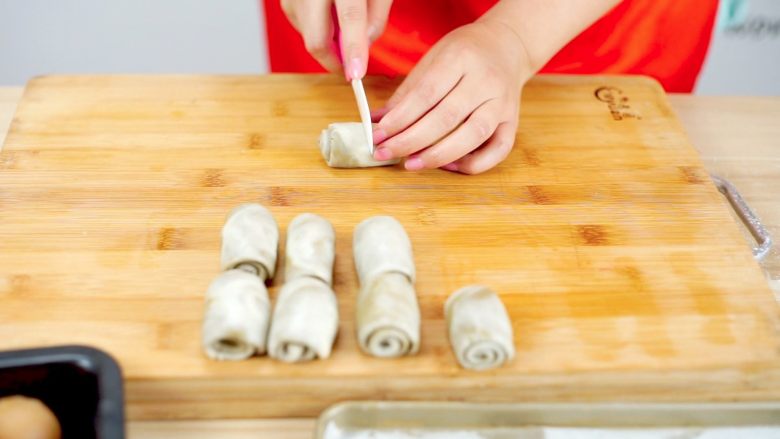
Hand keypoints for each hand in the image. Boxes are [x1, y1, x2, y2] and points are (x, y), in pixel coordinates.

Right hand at [281, 0, 392, 78]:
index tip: (356, 74)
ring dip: (326, 40)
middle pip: (316, 38)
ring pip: (307, 35)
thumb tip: (366, 44)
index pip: (349, 16)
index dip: (353, 49)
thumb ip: (377, 14)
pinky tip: (327, 13)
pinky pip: (299, 24)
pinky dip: (316, 27)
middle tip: (351, 64)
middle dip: (334, 60)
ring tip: (341, 22)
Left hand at [372, 19, 532, 173]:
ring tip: (411, 164)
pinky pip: (497, 151)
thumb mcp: (432, 60)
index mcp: (461, 58)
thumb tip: (375, 122)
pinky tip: (447, 165)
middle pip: (446, 118)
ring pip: (473, 136)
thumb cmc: (463, 55)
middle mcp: (485, 81)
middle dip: (410, 141)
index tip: (377, 135)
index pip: (426, 94)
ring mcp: (503, 103)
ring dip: (438, 155)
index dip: (400, 119)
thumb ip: (405, 93)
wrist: (507, 46)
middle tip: (385, 153)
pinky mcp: (513, 122)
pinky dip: (472, 164)